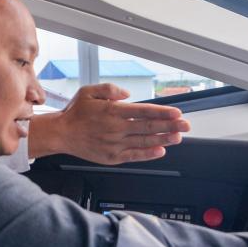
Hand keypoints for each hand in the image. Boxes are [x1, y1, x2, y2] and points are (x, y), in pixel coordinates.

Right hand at [29, 83, 190, 163]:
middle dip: (170, 126)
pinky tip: (160, 150)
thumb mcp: (88, 91)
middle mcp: (115, 128)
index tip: (177, 113)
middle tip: (186, 125)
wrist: (61, 134)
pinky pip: (134, 156)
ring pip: (144, 142)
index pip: (143, 111)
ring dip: (164, 139)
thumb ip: (109, 89)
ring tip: (178, 137)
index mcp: (112, 111)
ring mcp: (115, 144)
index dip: (162, 113)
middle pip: (148, 127)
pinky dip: (148, 154)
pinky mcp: (112, 157)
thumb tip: (127, 95)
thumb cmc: (75, 113)